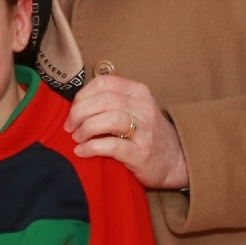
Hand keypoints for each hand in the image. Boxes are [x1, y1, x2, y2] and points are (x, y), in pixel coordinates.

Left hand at [65, 74, 188, 190]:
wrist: (175, 161)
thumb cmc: (145, 133)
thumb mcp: (133, 108)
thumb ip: (110, 101)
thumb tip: (75, 104)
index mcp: (138, 92)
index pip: (103, 83)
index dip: (82, 96)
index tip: (72, 110)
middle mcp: (144, 107)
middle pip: (102, 100)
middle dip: (79, 113)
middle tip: (70, 127)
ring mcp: (145, 130)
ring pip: (108, 119)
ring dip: (85, 129)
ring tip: (77, 138)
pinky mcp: (142, 153)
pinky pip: (112, 145)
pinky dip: (91, 147)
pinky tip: (82, 151)